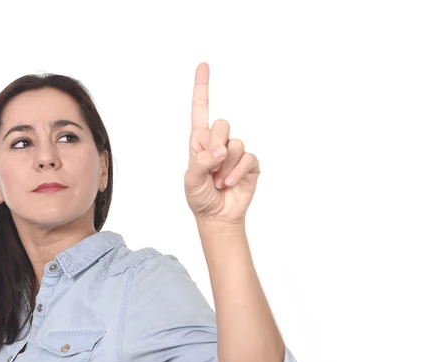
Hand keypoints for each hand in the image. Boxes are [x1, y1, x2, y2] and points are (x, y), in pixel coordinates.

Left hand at [184, 63, 259, 224]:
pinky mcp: (250, 164)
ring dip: (224, 166)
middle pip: (222, 124)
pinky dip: (236, 173)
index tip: (203, 65)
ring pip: (235, 143)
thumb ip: (200, 162)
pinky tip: (228, 183)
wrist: (217, 216)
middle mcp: (218, 142)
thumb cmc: (199, 197)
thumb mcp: (191, 180)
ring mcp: (235, 153)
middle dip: (215, 146)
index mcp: (199, 142)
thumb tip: (219, 151)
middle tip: (210, 167)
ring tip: (218, 181)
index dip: (202, 88)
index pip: (200, 110)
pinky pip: (247, 159)